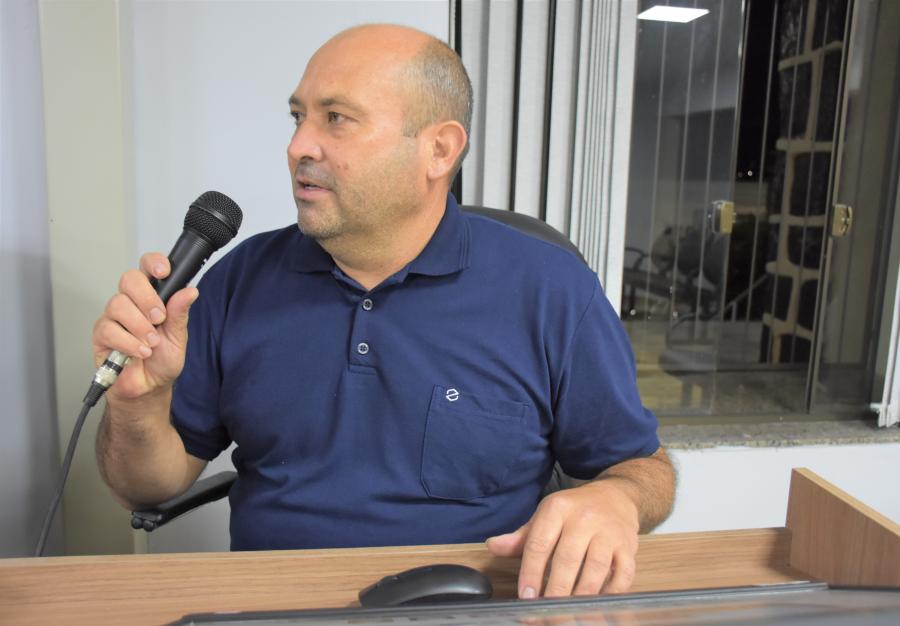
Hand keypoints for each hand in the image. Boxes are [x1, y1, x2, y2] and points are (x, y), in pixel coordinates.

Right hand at [91, 252, 198, 401]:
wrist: (149, 387)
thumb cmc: (162, 361)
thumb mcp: (177, 337)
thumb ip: (180, 314)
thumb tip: (189, 291)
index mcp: (152, 297)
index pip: (147, 268)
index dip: (153, 263)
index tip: (164, 272)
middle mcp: (131, 302)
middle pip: (129, 279)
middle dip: (146, 297)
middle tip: (159, 318)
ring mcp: (113, 317)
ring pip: (118, 304)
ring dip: (139, 326)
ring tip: (151, 343)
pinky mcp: (101, 335)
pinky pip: (109, 329)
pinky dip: (128, 342)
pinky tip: (140, 352)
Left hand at [486, 480, 639, 597]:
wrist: (615, 497)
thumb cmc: (575, 511)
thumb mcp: (545, 517)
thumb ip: (521, 537)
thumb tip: (493, 546)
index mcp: (558, 509)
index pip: (539, 544)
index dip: (530, 573)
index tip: (526, 596)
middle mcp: (584, 518)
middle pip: (567, 559)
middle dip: (555, 589)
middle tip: (547, 611)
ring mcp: (609, 532)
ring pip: (596, 568)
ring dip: (581, 594)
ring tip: (569, 612)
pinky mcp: (629, 546)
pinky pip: (622, 574)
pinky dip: (611, 592)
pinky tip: (596, 604)